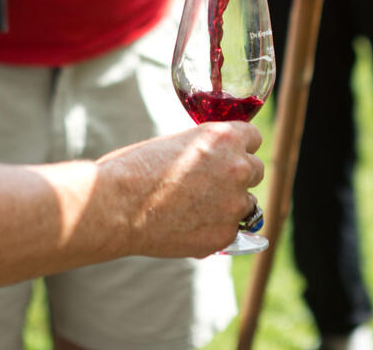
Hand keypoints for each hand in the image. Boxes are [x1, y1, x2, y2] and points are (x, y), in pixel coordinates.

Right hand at [96, 121, 264, 258]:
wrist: (117, 206)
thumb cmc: (136, 169)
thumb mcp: (177, 142)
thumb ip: (206, 150)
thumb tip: (215, 161)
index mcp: (225, 137)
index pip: (253, 138)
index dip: (239, 147)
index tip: (229, 155)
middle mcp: (237, 168)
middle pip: (256, 170)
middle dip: (238, 176)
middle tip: (212, 184)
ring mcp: (233, 204)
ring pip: (246, 203)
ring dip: (229, 204)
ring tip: (196, 208)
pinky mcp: (224, 235)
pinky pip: (231, 231)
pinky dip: (215, 229)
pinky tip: (188, 225)